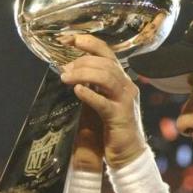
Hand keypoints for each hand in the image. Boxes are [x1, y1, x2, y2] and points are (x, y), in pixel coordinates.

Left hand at [60, 34, 147, 168]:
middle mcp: (126, 86)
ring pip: (106, 77)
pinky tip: (77, 91)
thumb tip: (70, 68)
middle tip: (64, 69)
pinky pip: (103, 102)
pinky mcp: (120, 117)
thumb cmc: (112, 127)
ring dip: (83, 74)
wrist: (128, 154)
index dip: (89, 43)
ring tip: (65, 78)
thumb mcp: (103, 99)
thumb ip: (93, 84)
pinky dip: (89, 94)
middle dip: (82, 62)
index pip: (107, 53)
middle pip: (105, 63)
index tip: (70, 39)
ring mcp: (125, 101)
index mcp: (122, 79)